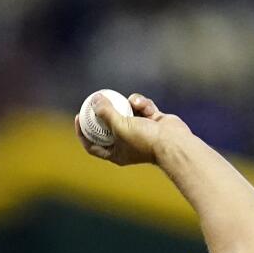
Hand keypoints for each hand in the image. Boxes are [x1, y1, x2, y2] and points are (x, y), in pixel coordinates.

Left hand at [74, 93, 191, 166]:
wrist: (174, 143)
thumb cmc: (145, 140)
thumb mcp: (120, 126)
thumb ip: (106, 113)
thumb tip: (93, 100)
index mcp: (116, 153)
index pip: (92, 145)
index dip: (82, 132)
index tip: (79, 116)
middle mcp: (126, 144)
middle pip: (108, 127)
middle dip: (103, 113)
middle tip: (95, 100)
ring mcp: (140, 132)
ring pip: (127, 113)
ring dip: (127, 105)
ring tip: (129, 101)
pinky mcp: (153, 122)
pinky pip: (142, 108)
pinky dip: (142, 104)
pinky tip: (142, 104)